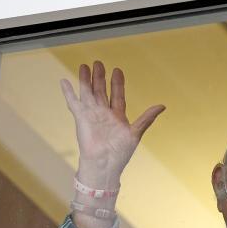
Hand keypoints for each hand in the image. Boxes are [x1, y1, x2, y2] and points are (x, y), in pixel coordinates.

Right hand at [59, 60, 163, 187]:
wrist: (104, 164)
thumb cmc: (120, 153)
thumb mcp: (136, 133)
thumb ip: (147, 118)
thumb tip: (162, 106)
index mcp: (117, 116)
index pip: (117, 95)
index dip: (117, 83)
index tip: (117, 70)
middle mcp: (103, 113)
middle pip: (101, 91)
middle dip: (100, 77)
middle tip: (99, 63)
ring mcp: (91, 115)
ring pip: (88, 92)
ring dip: (85, 80)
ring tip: (84, 66)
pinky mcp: (81, 118)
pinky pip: (73, 102)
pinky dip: (68, 92)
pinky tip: (64, 81)